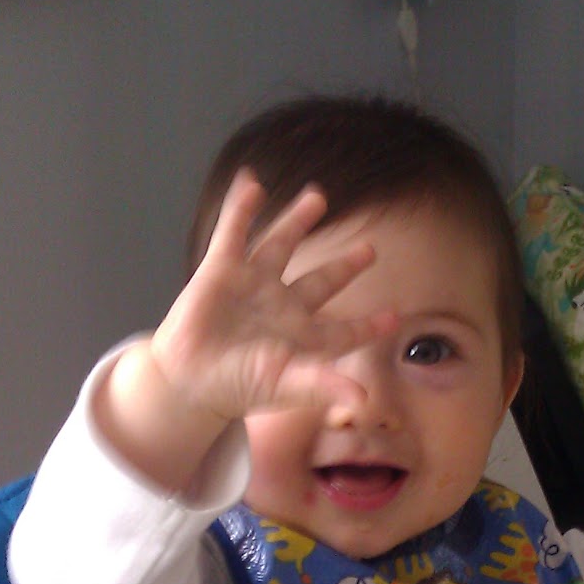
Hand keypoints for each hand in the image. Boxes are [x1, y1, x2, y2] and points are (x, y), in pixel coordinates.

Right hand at [151, 170, 387, 422]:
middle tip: (370, 250)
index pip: (344, 331)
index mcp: (302, 338)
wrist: (189, 380)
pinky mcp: (221, 270)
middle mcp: (281, 307)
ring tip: (317, 196)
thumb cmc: (237, 388)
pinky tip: (253, 184)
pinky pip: (234, 232)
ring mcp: (252, 285)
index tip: (394, 318)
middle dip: (344, 266)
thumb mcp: (286, 385)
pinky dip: (241, 208)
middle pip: (321, 282)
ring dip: (297, 220)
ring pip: (281, 245)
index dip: (368, 326)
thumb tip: (363, 399)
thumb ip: (325, 385)